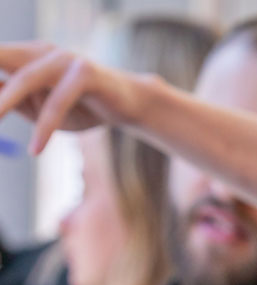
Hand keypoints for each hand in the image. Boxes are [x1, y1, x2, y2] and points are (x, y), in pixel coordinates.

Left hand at [0, 41, 152, 153]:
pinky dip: (46, 127)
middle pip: (0, 58)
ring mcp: (64, 58)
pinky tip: (37, 149)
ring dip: (5, 102)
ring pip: (27, 79)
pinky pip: (59, 102)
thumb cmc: (83, 108)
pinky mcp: (86, 72)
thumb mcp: (41, 109)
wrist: (131, 106)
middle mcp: (41, 51)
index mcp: (26, 56)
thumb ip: (12, 103)